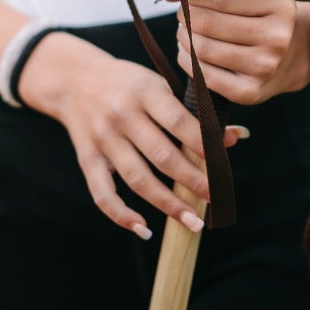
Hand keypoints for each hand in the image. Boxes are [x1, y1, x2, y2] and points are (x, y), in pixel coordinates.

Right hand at [17, 31, 246, 239]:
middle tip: (217, 199)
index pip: (178, 121)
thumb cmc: (129, 83)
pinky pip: (102, 193)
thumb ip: (193, 110)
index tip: (224, 164)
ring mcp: (103, 139)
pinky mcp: (87, 158)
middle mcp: (122, 115)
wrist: (75, 79)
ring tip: (193, 222)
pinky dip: (121, 214)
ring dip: (167, 204)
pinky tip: (143, 230)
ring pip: (138, 178)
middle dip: (193, 180)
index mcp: (144, 92)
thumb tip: (234, 138)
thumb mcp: (159, 85)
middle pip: (161, 155)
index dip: (203, 144)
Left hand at [163, 0, 309, 105]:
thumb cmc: (258, 18)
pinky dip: (186, 60)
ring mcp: (265, 68)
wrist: (288, 58)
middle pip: (208, 23)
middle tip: (182, 13)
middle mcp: (277, 37)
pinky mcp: (250, 93)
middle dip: (186, 16)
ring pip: (203, 48)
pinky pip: (204, 75)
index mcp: (280, 5)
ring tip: (184, 31)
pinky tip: (187, 51)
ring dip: (183, 37)